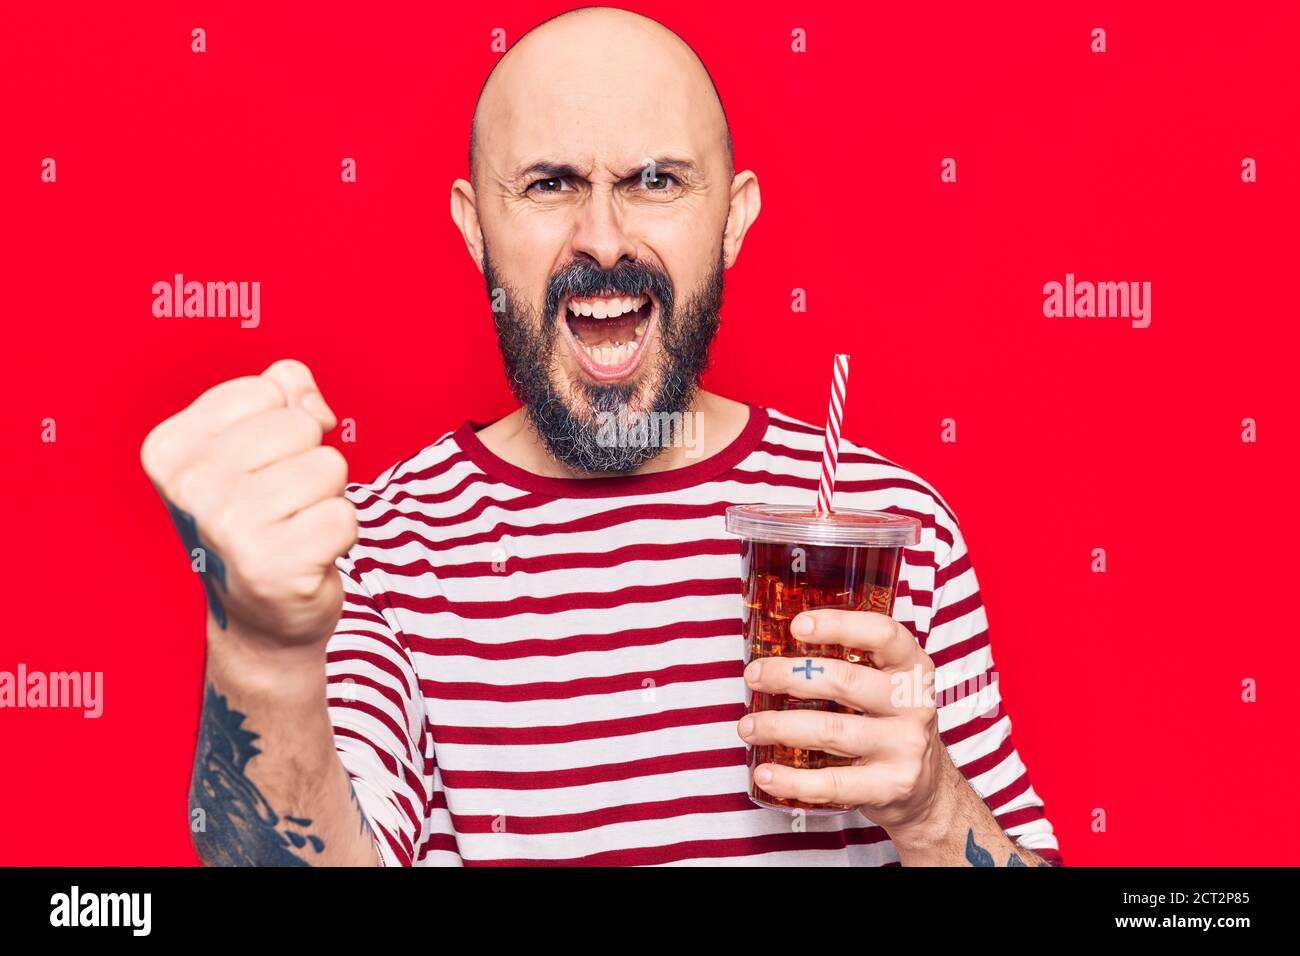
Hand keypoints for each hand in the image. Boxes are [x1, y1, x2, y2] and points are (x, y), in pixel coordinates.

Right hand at [140, 359, 356, 647]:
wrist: (259, 617)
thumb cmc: (261, 516)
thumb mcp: (257, 439)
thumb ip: (286, 390)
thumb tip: (316, 406)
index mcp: (171, 449)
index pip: (267, 390)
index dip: (283, 424)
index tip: (260, 467)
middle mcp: (190, 487)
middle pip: (302, 426)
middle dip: (309, 460)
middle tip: (283, 504)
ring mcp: (229, 529)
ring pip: (329, 467)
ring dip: (327, 497)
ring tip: (295, 527)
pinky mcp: (275, 566)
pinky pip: (345, 516)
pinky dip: (341, 534)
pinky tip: (309, 555)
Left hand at [737, 608, 956, 835]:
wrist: (927, 785)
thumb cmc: (889, 723)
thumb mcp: (885, 684)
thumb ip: (849, 663)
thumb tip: (774, 650)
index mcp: (912, 667)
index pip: (882, 635)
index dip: (839, 625)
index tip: (797, 626)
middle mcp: (914, 703)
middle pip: (844, 681)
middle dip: (788, 676)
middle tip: (753, 676)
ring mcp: (906, 746)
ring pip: (830, 730)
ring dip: (778, 727)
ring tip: (749, 726)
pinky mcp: (892, 785)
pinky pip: (833, 782)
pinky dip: (792, 780)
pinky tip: (765, 773)